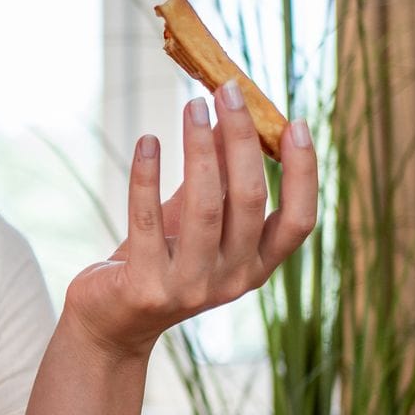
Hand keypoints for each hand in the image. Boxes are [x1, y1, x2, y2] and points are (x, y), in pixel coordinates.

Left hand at [63, 82, 317, 358]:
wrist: (111, 322)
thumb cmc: (159, 260)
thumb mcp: (195, 220)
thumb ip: (218, 179)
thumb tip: (231, 116)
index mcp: (257, 267)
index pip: (299, 220)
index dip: (303, 173)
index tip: (296, 122)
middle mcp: (233, 280)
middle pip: (250, 200)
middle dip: (241, 140)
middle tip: (227, 92)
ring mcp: (191, 288)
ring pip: (205, 206)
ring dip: (199, 148)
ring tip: (192, 106)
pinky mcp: (147, 287)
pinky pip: (148, 221)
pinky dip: (147, 176)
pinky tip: (148, 141)